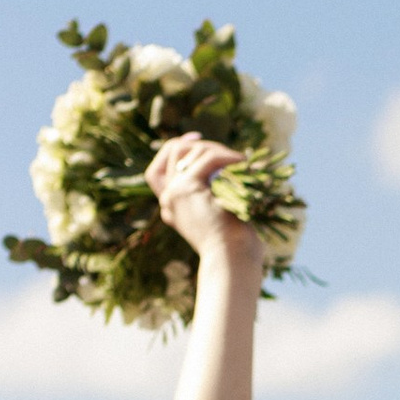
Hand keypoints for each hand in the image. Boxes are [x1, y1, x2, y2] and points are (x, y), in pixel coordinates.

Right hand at [147, 129, 254, 267]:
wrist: (232, 260)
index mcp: (172, 209)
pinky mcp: (187, 188)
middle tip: (229, 155)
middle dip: (202, 146)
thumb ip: (214, 192)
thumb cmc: (235, 244)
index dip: (174, 149)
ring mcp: (175, 193)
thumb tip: (229, 163)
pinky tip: (243, 162)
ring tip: (240, 164)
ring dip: (220, 151)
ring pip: (193, 152)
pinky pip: (207, 158)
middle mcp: (168, 200)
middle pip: (173, 151)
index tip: (195, 139)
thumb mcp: (221, 215)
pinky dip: (227, 156)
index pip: (156, 171)